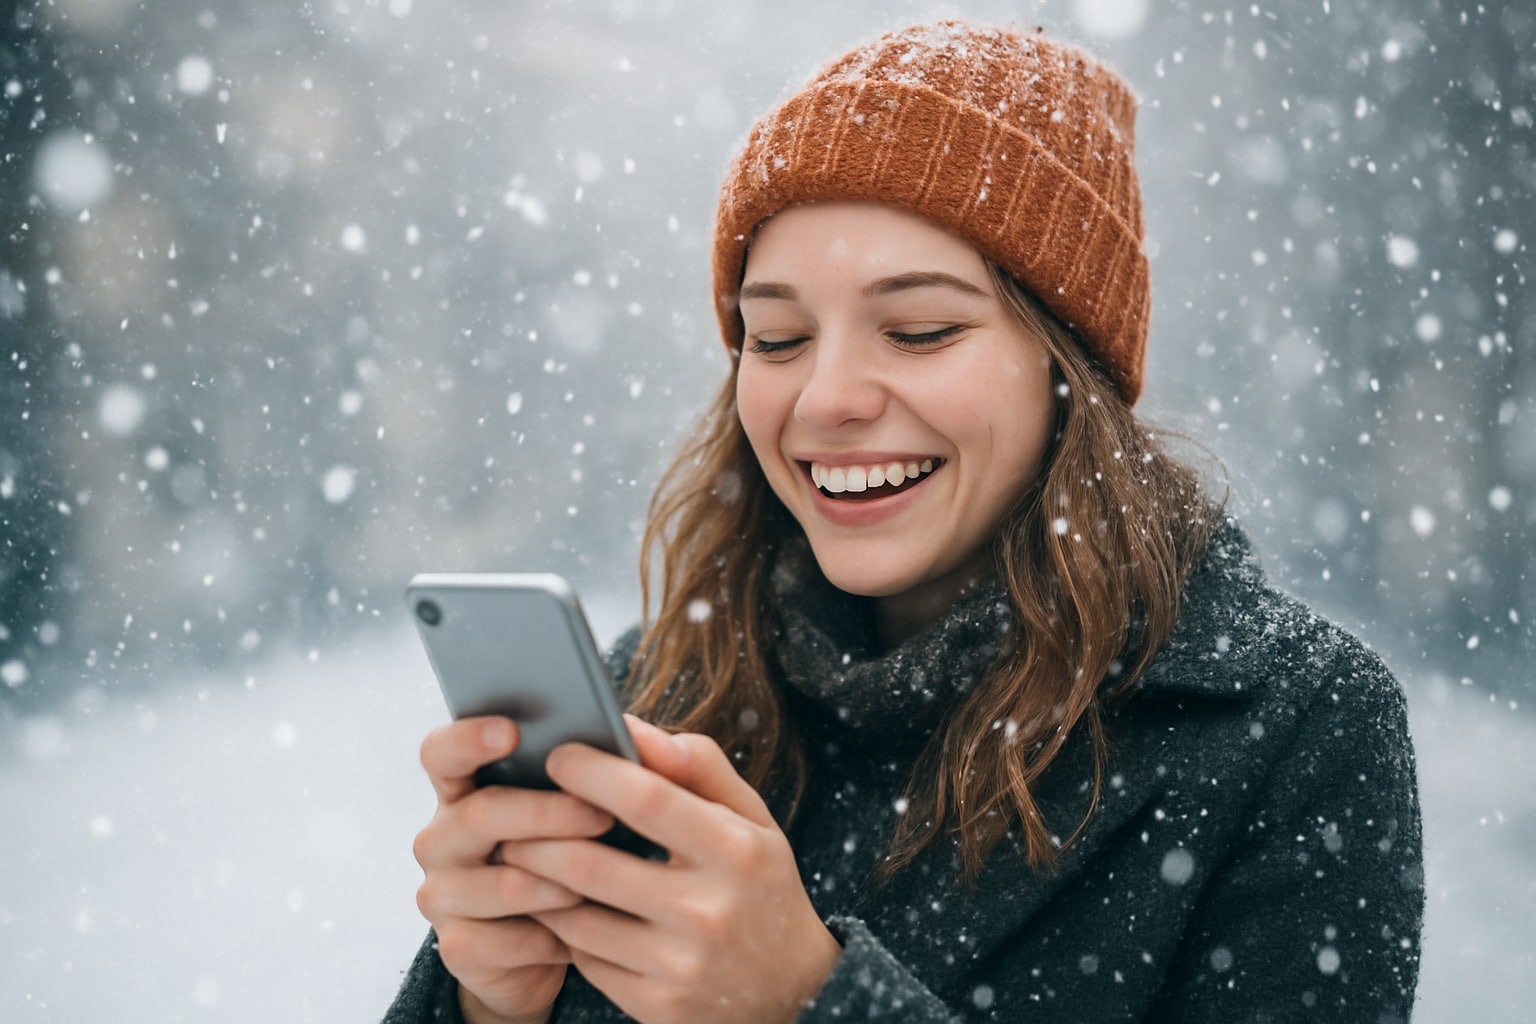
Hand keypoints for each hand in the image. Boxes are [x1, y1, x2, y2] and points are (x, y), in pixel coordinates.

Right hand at [412, 717, 616, 1023]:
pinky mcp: (458, 946)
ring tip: (601, 884)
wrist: (551, 945)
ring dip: (557, 883)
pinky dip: (549, 937)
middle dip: (548, 815)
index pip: (442, 752)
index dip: (470, 738)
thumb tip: (631, 734)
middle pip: (479, 815)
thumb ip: (601, 767)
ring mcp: (443, 893)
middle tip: (604, 816)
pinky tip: (578, 932)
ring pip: (499, 883)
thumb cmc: (575, 855)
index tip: (512, 731)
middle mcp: (443, 837)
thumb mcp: (585, 808)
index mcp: (464, 789)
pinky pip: (504, 940)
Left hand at [503, 716, 842, 1023]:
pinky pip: (585, 961)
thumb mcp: (751, 818)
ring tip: (522, 856)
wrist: (793, 989)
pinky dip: (563, 930)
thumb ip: (697, 766)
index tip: (558, 755)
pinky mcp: (658, 1007)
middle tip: (511, 813)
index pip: (646, 799)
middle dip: (537, 834)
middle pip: (591, 865)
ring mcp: (681, 966)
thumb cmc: (760, 884)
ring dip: (537, 884)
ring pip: (576, 918)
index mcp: (735, 850)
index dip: (592, 773)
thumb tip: (633, 728)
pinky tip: (557, 907)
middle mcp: (709, 911)